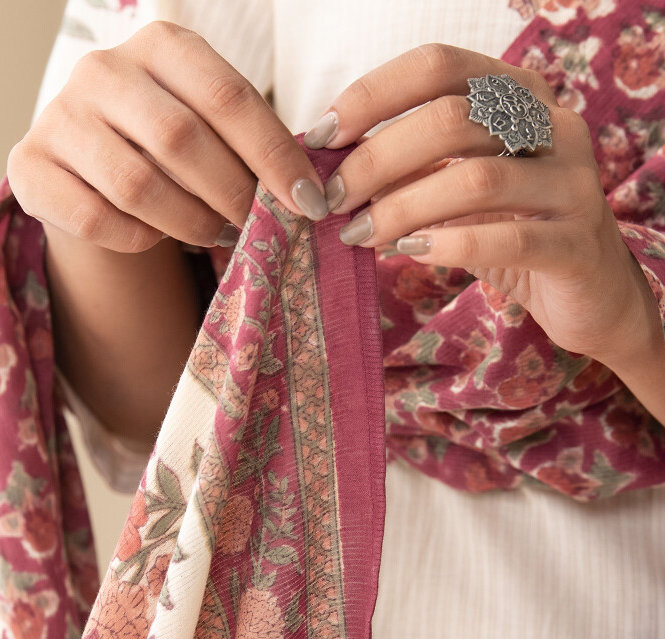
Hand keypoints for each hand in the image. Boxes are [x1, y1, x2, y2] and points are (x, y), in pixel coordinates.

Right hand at [8, 20, 327, 253]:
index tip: (308, 202)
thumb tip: (311, 190)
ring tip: (214, 234)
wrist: (88, 173)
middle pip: (182, 140)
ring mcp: (59, 117)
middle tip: (258, 227)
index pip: (227, 96)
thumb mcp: (211, 128)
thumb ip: (251, 143)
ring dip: (189, 221)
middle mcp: (102, 70)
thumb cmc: (167, 150)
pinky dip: (139, 237)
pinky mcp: (29, 168)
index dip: (274, 155)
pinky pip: (96, 217)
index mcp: (159, 44)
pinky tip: (157, 237)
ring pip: (138, 184)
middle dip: (232, 194)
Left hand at [304, 43, 664, 419]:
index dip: (373, 97)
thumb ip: (412, 170)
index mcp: (520, 95)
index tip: (322, 138)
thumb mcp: (457, 193)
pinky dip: (448, 245)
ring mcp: (574, 183)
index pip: (439, 66)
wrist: (591, 296)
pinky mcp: (578, 243)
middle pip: (450, 120)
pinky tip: (411, 254)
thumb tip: (330, 164)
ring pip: (474, 180)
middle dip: (376, 161)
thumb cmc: (513, 237)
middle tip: (335, 200)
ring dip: (402, 209)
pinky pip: (506, 238)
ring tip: (361, 235)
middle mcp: (554, 126)